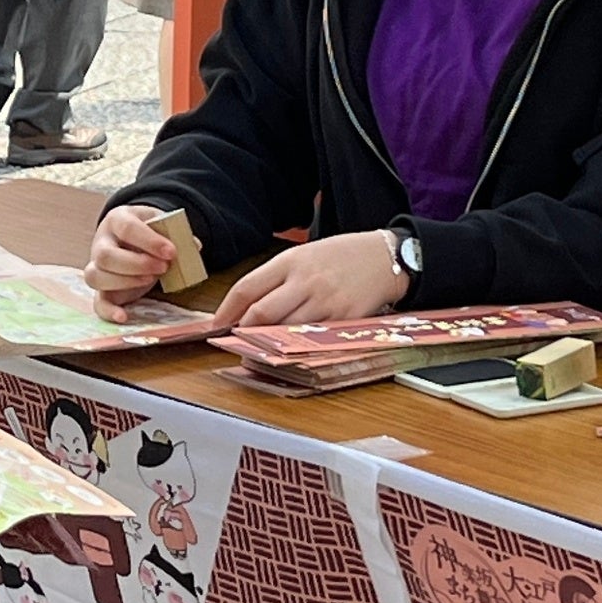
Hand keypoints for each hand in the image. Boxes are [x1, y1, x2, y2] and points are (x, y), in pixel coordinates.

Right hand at [87, 203, 178, 306]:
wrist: (132, 236)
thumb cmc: (148, 230)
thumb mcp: (161, 223)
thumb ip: (176, 233)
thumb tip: (194, 246)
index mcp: (116, 219)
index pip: (126, 228)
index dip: (149, 241)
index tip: (171, 252)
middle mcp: (101, 243)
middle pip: (106, 256)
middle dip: (137, 264)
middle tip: (163, 267)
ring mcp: (97, 267)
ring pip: (96, 276)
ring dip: (125, 282)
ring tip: (150, 280)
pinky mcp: (102, 289)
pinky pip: (97, 302)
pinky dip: (108, 311)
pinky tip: (124, 316)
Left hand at [215, 231, 407, 329]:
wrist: (385, 257)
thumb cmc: (342, 256)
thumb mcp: (306, 255)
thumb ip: (278, 278)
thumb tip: (248, 306)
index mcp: (291, 261)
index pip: (247, 288)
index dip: (226, 310)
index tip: (216, 324)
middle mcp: (305, 281)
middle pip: (260, 313)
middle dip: (242, 330)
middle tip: (234, 339)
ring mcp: (325, 302)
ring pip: (284, 330)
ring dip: (267, 341)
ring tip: (259, 346)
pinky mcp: (343, 319)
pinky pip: (311, 338)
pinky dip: (296, 345)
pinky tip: (290, 347)